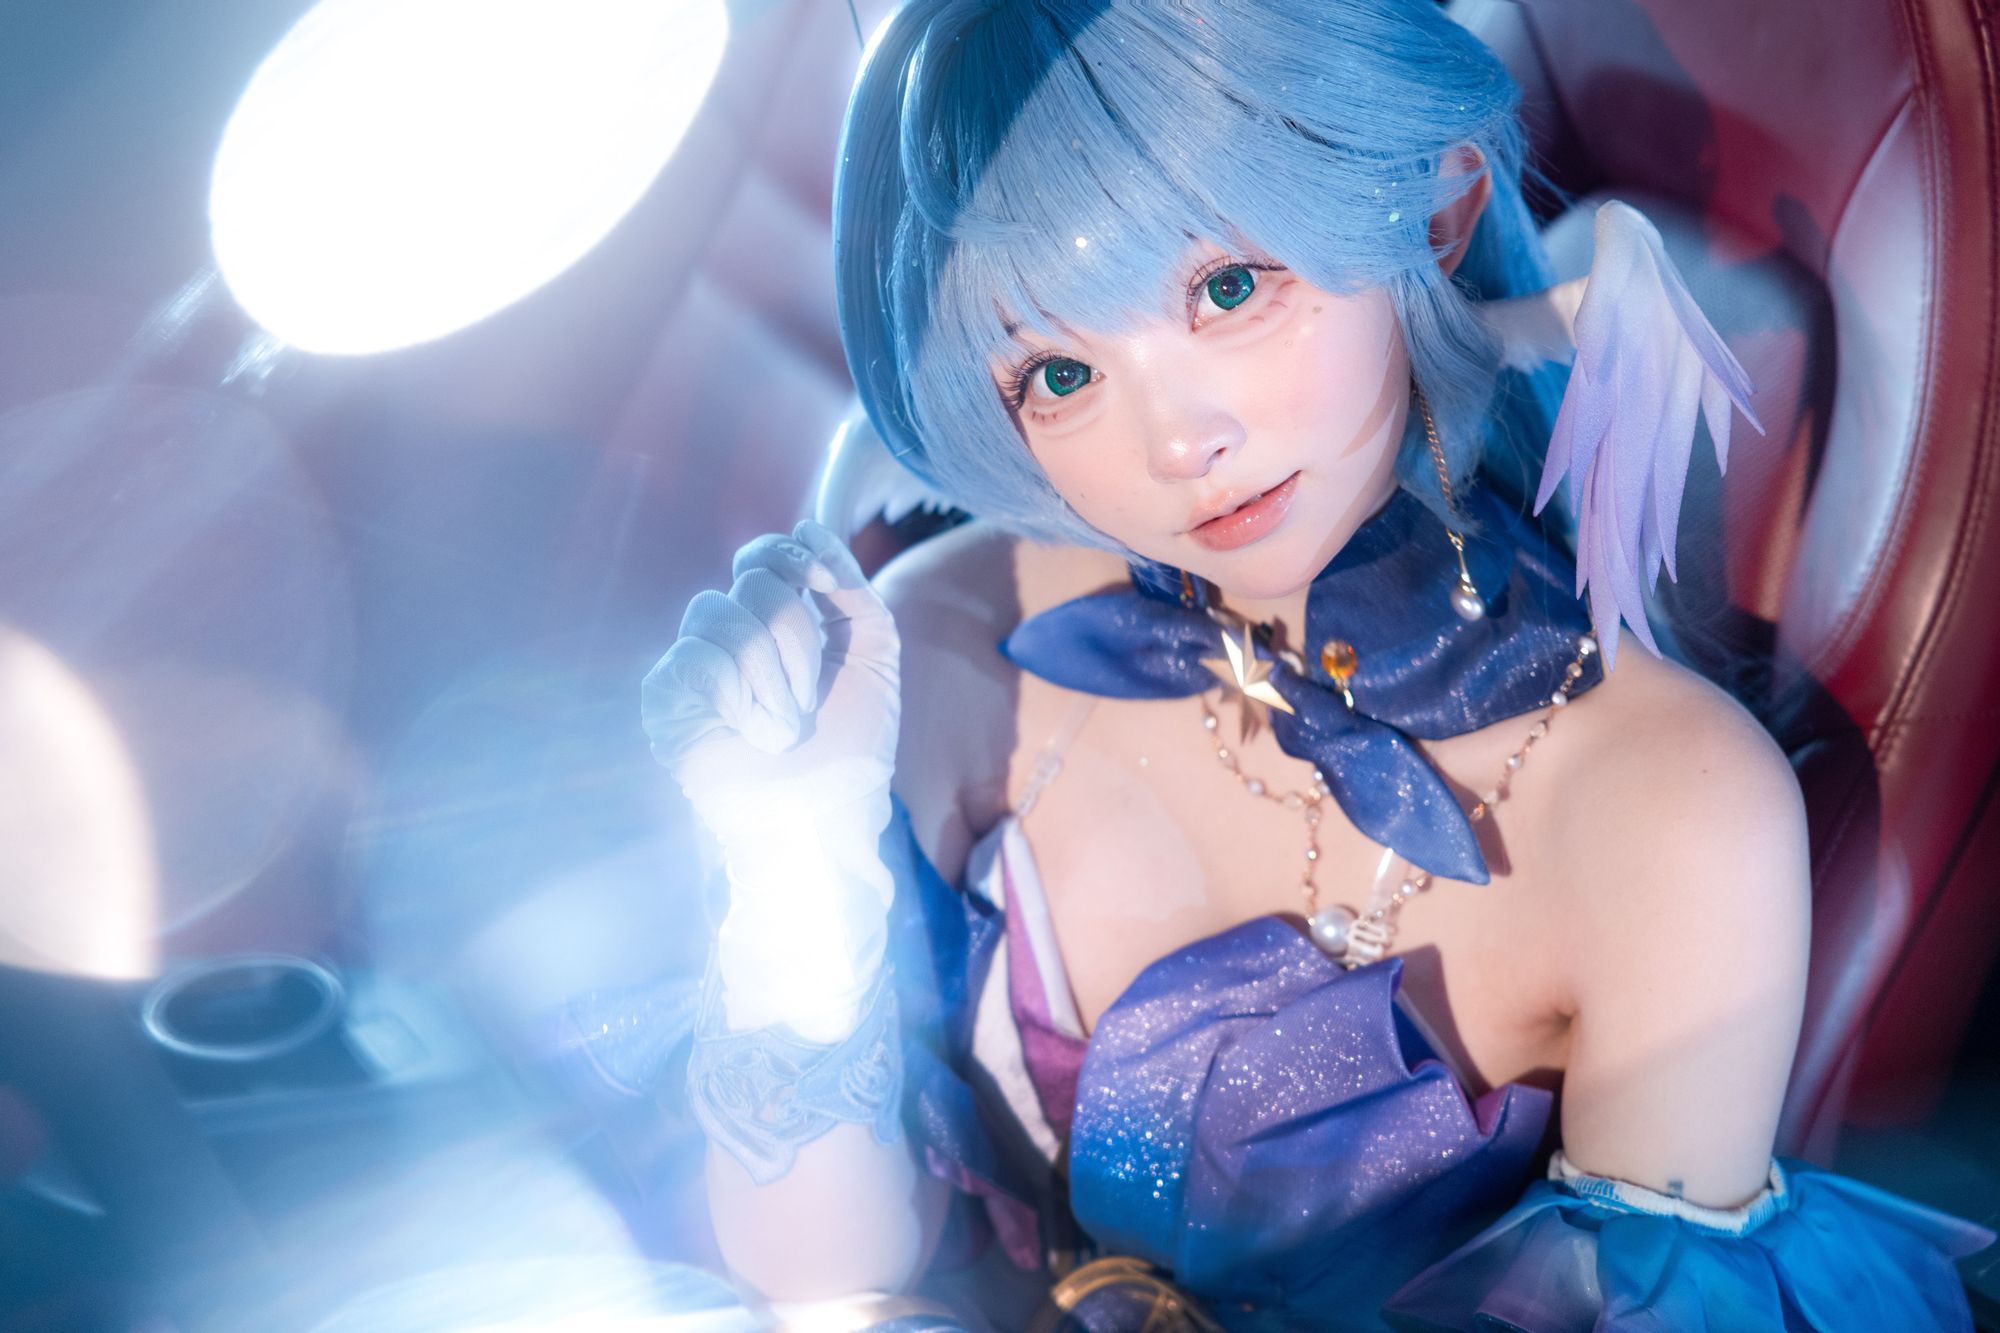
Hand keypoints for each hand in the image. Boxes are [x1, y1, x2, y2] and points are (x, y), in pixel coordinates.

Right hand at [641, 520, 901, 1038]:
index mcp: (775, 622)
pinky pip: (697, 659)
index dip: (792, 558)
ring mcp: (694, 667)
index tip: (822, 586)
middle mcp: (730, 637)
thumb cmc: (854, 746)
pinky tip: (748, 735)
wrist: (828, 816)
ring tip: (784, 726)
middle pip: (752, 578)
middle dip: (797, 634)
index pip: (764, 556)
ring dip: (774, 677)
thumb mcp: (874, 652)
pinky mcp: (668, 701)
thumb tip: (810, 525)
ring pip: (723, 614)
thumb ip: (850, 586)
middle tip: (809, 697)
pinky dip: (737, 697)